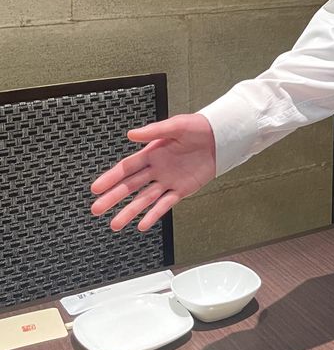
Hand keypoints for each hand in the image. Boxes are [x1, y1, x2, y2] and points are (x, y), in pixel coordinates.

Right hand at [90, 113, 215, 231]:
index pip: (126, 168)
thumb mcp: (176, 125)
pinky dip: (154, 215)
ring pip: (144, 199)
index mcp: (152, 152)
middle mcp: (157, 169)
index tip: (95, 188)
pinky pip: (165, 204)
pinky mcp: (182, 190)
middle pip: (130, 186)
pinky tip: (142, 224)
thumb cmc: (199, 127)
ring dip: (130, 211)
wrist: (222, 137)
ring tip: (115, 224)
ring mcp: (168, 181)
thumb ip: (154, 131)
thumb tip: (131, 134)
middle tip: (96, 209)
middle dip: (113, 198)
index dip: (110, 178)